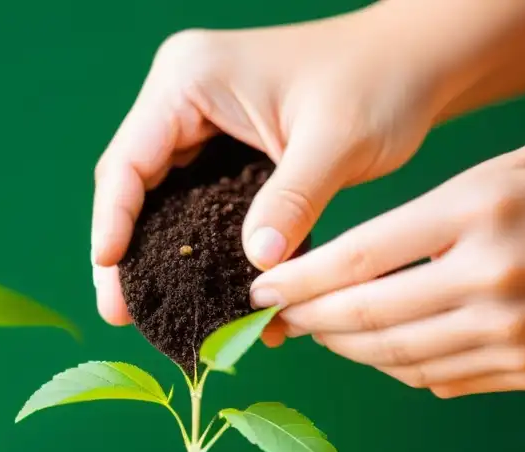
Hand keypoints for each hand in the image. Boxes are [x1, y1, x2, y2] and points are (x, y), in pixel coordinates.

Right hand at [90, 4, 445, 342]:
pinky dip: (203, 248)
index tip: (109, 274)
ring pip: (161, 199)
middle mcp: (184, 98)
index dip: (112, 221)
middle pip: (134, 184)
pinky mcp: (225, 149)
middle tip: (119, 314)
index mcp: (190, 79)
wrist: (414, 64)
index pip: (129, 159)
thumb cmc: (378, 82)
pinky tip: (209, 293)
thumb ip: (292, 201)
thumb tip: (256, 265)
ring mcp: (202, 123)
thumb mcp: (335, 142)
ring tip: (152, 314)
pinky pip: (199, 204)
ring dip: (161, 255)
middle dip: (128, 251)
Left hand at [251, 139, 524, 396]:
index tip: (260, 291)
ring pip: (395, 357)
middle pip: (365, 317)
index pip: (357, 259)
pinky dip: (394, 366)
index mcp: (476, 215)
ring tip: (317, 335)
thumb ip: (419, 221)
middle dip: (306, 322)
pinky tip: (376, 350)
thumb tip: (347, 275)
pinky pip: (436, 379)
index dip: (295, 281)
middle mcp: (489, 281)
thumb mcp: (496, 170)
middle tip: (275, 322)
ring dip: (343, 349)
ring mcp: (509, 335)